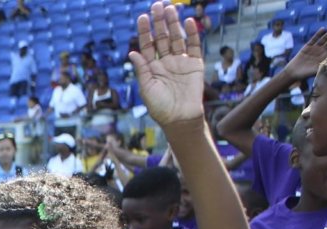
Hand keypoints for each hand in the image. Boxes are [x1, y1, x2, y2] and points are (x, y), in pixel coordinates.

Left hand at [129, 2, 204, 126]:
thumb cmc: (160, 107)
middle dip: (159, 22)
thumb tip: (132, 52)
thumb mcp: (147, 88)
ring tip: (170, 9)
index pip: (147, 45)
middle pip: (162, 37)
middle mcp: (165, 62)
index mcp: (152, 68)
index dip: (145, 31)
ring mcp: (180, 62)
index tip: (142, 17)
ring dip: (173, 24)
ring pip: (176, 38)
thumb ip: (142, 69)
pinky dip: (191, 34)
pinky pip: (193, 46)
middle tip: (157, 5)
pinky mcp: (195, 65)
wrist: (180, 118)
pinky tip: (188, 22)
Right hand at [281, 29, 326, 83]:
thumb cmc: (305, 74)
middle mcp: (321, 52)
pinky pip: (314, 38)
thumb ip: (324, 66)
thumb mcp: (316, 71)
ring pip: (323, 40)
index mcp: (325, 58)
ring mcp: (315, 48)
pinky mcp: (308, 46)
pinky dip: (318, 34)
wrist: (293, 72)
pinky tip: (323, 29)